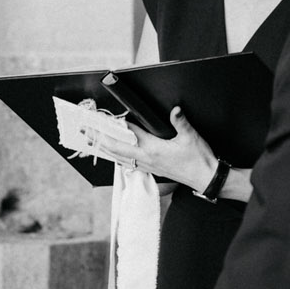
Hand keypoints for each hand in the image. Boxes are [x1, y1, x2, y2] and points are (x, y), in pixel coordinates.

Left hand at [84, 106, 216, 191]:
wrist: (205, 178)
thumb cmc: (199, 159)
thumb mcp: (191, 137)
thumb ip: (181, 122)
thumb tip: (176, 110)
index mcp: (153, 149)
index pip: (128, 134)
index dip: (112, 125)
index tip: (99, 119)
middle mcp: (146, 159)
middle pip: (116, 148)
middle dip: (98, 138)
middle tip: (84, 130)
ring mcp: (147, 165)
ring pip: (118, 157)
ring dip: (103, 148)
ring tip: (91, 140)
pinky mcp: (150, 169)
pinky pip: (127, 162)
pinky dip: (116, 156)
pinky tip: (112, 153)